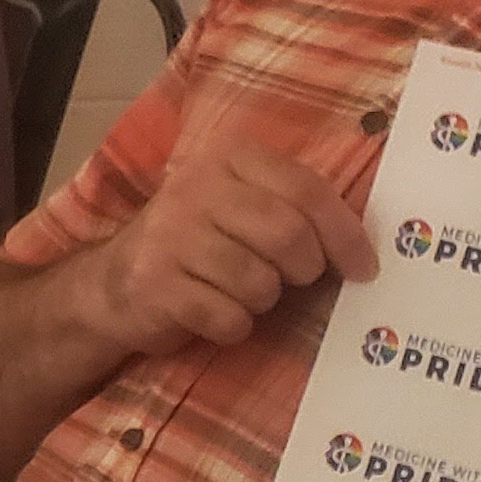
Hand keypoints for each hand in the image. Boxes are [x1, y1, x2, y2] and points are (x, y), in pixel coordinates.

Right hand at [82, 136, 373, 353]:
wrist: (114, 284)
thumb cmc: (199, 244)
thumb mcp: (244, 205)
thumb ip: (295, 208)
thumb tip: (366, 249)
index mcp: (228, 156)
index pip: (306, 189)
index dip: (345, 234)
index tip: (365, 269)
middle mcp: (195, 187)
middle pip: (287, 234)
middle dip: (303, 269)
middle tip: (294, 279)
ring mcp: (170, 234)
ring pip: (258, 281)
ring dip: (261, 300)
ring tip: (239, 291)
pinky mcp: (155, 282)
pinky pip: (227, 316)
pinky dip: (232, 325)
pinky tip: (213, 312)